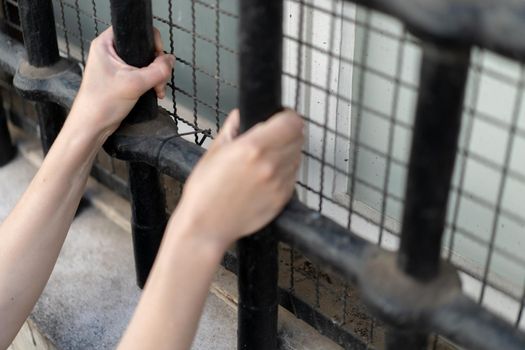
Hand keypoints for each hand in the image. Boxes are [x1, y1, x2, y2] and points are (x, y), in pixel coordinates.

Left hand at [70, 27, 174, 138]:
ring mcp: (117, 66)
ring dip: (156, 76)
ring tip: (157, 90)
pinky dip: (152, 83)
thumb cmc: (101, 104)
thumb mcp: (134, 84)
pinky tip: (155, 92)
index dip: (150, 40)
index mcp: (106, 44)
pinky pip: (143, 75)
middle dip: (156, 65)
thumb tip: (170, 60)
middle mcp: (110, 52)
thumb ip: (157, 70)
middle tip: (158, 79)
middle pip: (144, 48)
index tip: (157, 55)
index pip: (134, 29)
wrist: (93, 126)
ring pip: (146, 63)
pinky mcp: (122, 79)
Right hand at [170, 109, 303, 250]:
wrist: (207, 226)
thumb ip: (233, 128)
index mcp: (253, 148)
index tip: (279, 118)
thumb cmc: (205, 192)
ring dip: (287, 152)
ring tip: (266, 159)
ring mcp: (280, 183)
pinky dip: (285, 171)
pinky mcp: (283, 198)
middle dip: (287, 133)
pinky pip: (293, 176)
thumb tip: (241, 114)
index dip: (287, 116)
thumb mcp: (214, 152)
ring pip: (298, 156)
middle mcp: (270, 164)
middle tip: (272, 137)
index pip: (292, 121)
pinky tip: (265, 176)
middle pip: (298, 136)